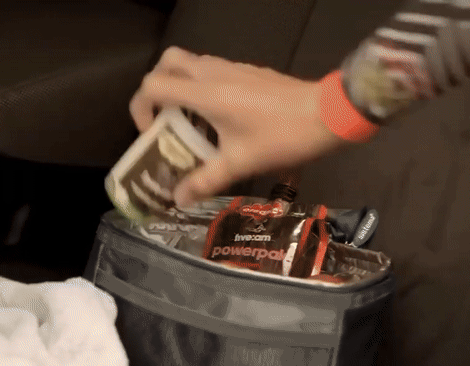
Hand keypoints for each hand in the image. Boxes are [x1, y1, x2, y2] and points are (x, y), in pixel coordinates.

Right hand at [130, 47, 346, 207]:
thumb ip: (205, 181)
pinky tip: (218, 120)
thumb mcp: (240, 164)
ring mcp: (232, 68)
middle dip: (156, 88)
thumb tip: (178, 199)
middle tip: (164, 118)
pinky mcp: (248, 71)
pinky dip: (202, 88)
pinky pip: (212, 70)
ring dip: (180, 88)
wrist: (328, 114)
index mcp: (205, 93)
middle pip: (167, 62)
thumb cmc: (282, 137)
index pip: (153, 85)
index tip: (152, 133)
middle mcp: (213, 73)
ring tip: (189, 123)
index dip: (141, 108)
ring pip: (191, 64)